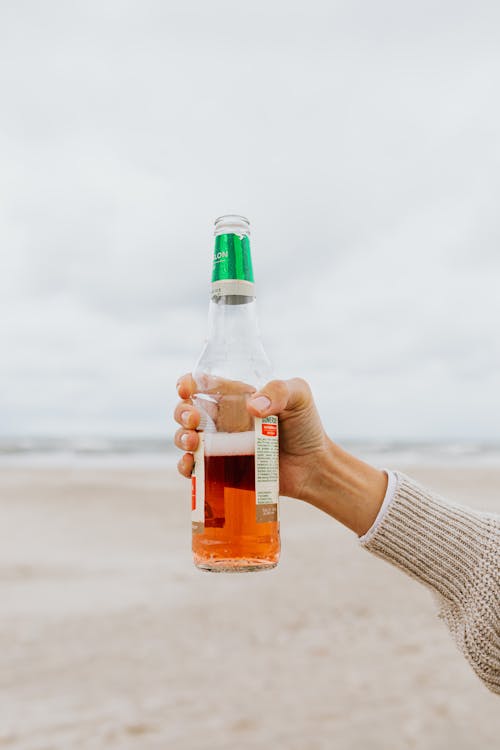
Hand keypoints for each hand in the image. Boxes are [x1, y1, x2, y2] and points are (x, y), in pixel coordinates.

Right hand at [173, 374, 386, 534]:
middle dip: (182, 412)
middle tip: (194, 419)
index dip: (187, 383)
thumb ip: (279, 390)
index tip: (185, 388)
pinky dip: (185, 466)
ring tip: (195, 443)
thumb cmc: (307, 426)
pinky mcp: (220, 471)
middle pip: (186, 410)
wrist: (314, 466)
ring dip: (181, 438)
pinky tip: (191, 465)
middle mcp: (223, 419)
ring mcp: (219, 446)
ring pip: (185, 437)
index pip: (203, 384)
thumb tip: (252, 406)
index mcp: (235, 396)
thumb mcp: (299, 396)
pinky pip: (193, 469)